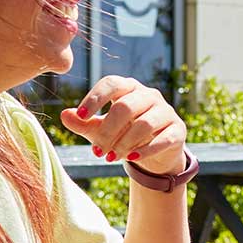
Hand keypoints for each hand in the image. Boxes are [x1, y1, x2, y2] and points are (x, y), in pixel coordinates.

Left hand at [60, 76, 188, 174]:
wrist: (154, 151)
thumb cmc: (122, 134)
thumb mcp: (99, 129)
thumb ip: (82, 123)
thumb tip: (64, 115)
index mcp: (128, 88)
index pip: (112, 84)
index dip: (95, 98)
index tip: (81, 116)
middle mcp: (148, 95)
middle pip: (126, 107)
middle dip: (109, 131)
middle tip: (97, 151)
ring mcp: (166, 111)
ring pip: (145, 124)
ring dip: (125, 143)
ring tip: (111, 158)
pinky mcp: (178, 129)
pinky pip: (163, 138)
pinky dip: (146, 150)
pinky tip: (132, 159)